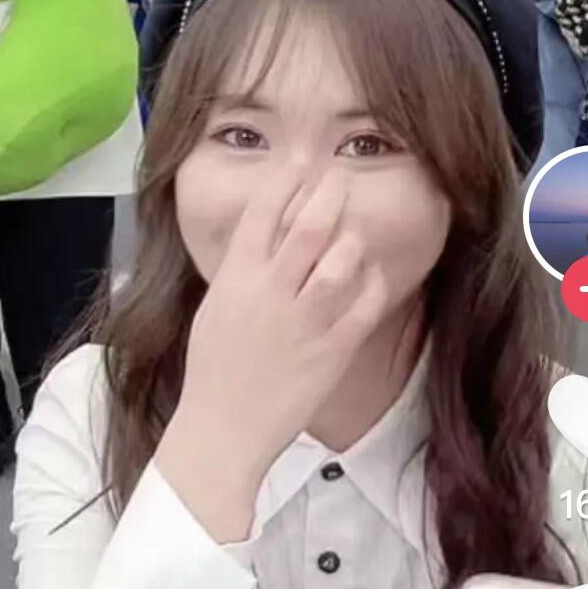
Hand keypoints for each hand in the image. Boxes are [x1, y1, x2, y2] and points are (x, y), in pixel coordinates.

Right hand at [169, 167, 391, 494]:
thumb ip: (243, 269)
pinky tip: (372, 276)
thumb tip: (266, 233)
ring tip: (353, 235)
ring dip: (352, 241)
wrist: (223, 429)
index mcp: (236, 280)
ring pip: (341, 262)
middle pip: (308, 227)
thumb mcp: (218, 307)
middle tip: (339, 177)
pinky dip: (372, 284)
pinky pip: (364, 306)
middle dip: (328, 194)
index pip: (261, 214)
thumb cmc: (215, 370)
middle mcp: (270, 295)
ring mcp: (304, 323)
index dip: (285, 179)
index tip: (301, 159)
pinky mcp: (331, 351)